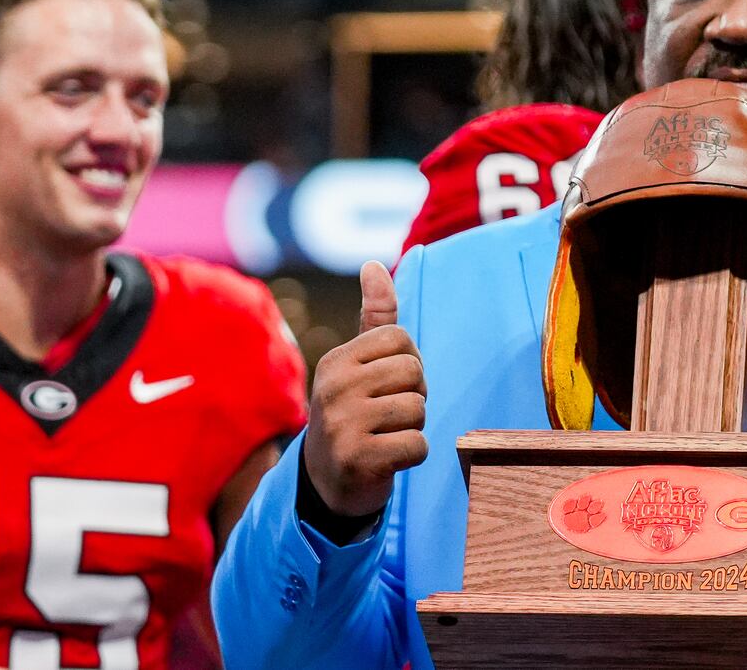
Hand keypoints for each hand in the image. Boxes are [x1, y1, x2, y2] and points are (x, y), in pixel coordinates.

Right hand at [302, 261, 426, 519]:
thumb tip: (374, 263)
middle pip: (414, 372)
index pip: (402, 339)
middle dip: (412, 395)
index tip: (384, 385)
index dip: (408, 364)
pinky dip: (412, 455)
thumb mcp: (359, 364)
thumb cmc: (355, 412)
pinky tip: (386, 458)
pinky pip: (418, 445)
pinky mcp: (357, 459)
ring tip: (383, 435)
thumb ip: (375, 316)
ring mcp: (342, 425)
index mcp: (335, 360)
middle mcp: (332, 387)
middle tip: (385, 415)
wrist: (327, 482)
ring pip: (418, 409)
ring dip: (412, 427)